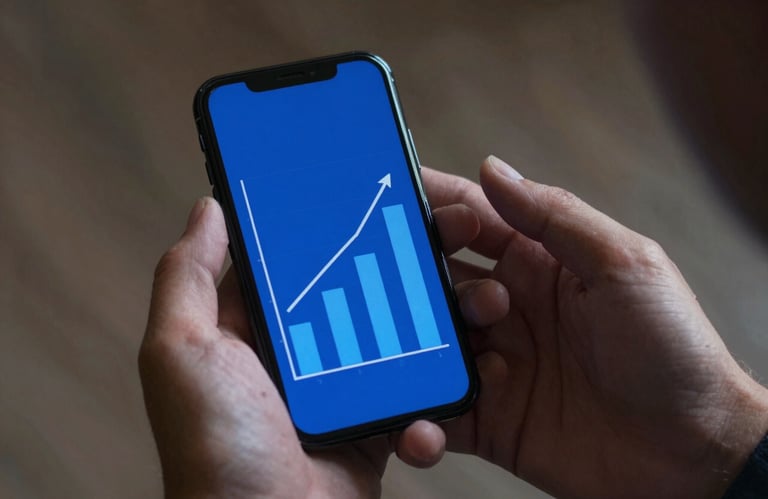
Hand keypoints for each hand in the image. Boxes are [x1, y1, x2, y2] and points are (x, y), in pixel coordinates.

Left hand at [138, 196, 500, 497]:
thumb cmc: (216, 450)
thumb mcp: (181, 353)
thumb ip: (188, 277)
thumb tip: (210, 207)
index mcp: (256, 323)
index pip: (300, 251)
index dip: (339, 216)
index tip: (383, 184)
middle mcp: (302, 348)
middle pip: (364, 283)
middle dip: (410, 255)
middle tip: (453, 227)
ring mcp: (345, 383)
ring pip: (403, 329)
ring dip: (443, 311)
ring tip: (480, 294)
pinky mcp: (378, 419)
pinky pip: (419, 388)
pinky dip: (442, 381)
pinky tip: (457, 370)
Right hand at [422, 156, 767, 498]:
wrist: (693, 453)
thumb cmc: (673, 349)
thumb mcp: (623, 264)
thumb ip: (554, 215)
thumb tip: (492, 168)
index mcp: (538, 263)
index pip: (473, 221)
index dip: (434, 207)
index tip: (397, 200)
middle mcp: (508, 309)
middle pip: (437, 278)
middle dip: (411, 273)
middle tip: (393, 277)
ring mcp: (494, 364)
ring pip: (425, 340)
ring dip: (411, 339)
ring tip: (416, 343)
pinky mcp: (487, 419)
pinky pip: (434, 409)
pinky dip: (413, 411)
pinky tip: (416, 409)